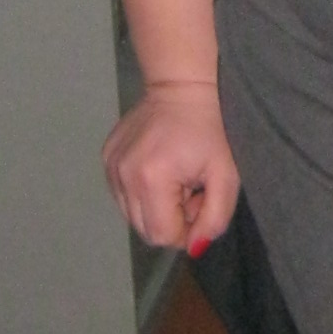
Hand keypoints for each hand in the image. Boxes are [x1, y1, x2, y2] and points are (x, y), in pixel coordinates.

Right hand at [101, 78, 239, 253]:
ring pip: (132, 214)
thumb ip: (214, 219)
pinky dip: (142, 190)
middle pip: (145, 229)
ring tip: (175, 176)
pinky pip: (123, 194)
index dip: (185, 227)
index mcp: (150, 180)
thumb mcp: (226, 176)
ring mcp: (110, 165)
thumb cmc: (212, 130)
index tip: (198, 199)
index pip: (161, 236)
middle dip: (170, 218)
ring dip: (156, 205)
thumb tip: (193, 248)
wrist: (183, 86)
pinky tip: (159, 166)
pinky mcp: (106, 157)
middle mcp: (122, 176)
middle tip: (189, 188)